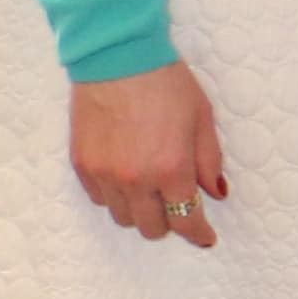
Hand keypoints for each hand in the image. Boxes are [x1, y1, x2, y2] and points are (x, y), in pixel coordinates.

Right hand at [69, 61, 224, 247]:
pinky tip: (126, 178)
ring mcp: (104, 175)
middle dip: (169, 223)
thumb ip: (209, 161)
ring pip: (122, 217)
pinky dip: (115, 197)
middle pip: (151, 227)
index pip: (185, 220)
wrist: (118, 59)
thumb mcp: (203, 120)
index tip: (205, 238)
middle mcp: (135, 180)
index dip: (198, 234)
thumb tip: (216, 193)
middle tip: (178, 207)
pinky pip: (98, 199)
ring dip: (140, 211)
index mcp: (171, 170)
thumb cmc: (168, 85)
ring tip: (151, 190)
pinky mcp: (81, 165)